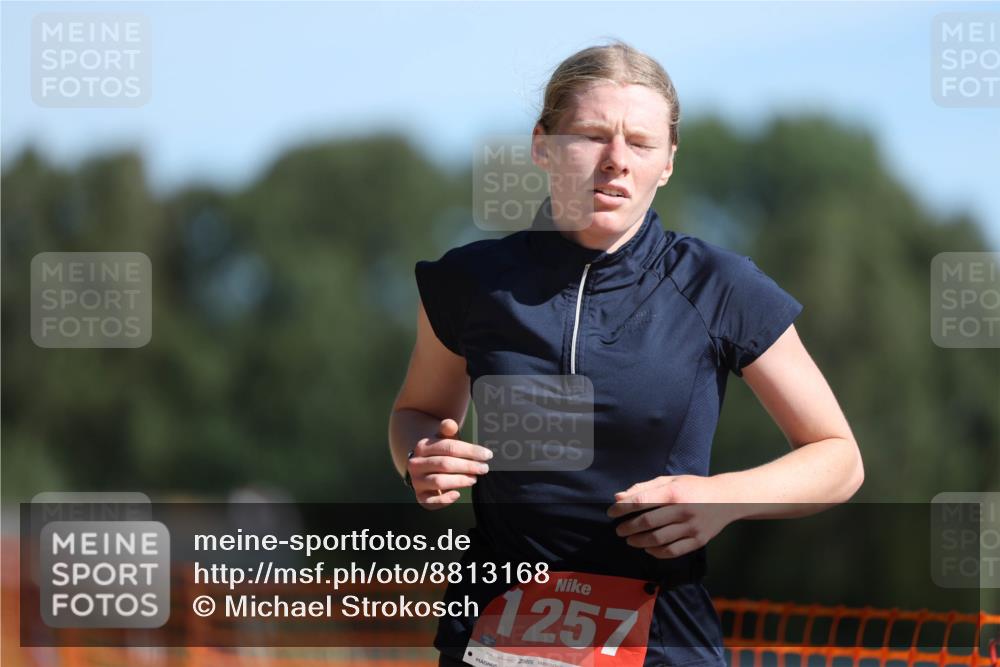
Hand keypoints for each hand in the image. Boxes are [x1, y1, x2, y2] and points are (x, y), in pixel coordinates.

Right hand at [409, 418, 492, 509]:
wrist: (424, 466)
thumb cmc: (440, 452)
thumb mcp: (444, 438)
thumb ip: (448, 430)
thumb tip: (450, 424)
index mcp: (422, 447)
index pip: (449, 447)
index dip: (470, 451)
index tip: (487, 455)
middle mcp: (416, 464)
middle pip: (445, 464)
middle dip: (468, 466)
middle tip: (484, 468)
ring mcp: (416, 481)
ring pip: (438, 482)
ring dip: (459, 481)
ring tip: (474, 479)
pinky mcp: (420, 497)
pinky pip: (430, 502)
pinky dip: (445, 500)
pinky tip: (457, 494)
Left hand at [606, 475, 738, 558]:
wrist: (727, 498)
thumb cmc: (694, 487)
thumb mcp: (670, 481)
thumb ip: (644, 488)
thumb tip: (619, 497)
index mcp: (674, 492)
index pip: (641, 501)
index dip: (622, 508)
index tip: (611, 512)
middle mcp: (682, 510)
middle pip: (647, 523)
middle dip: (627, 528)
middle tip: (619, 530)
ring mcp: (691, 527)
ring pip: (658, 539)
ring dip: (638, 542)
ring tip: (630, 540)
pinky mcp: (698, 541)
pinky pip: (672, 551)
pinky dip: (656, 552)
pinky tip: (648, 549)